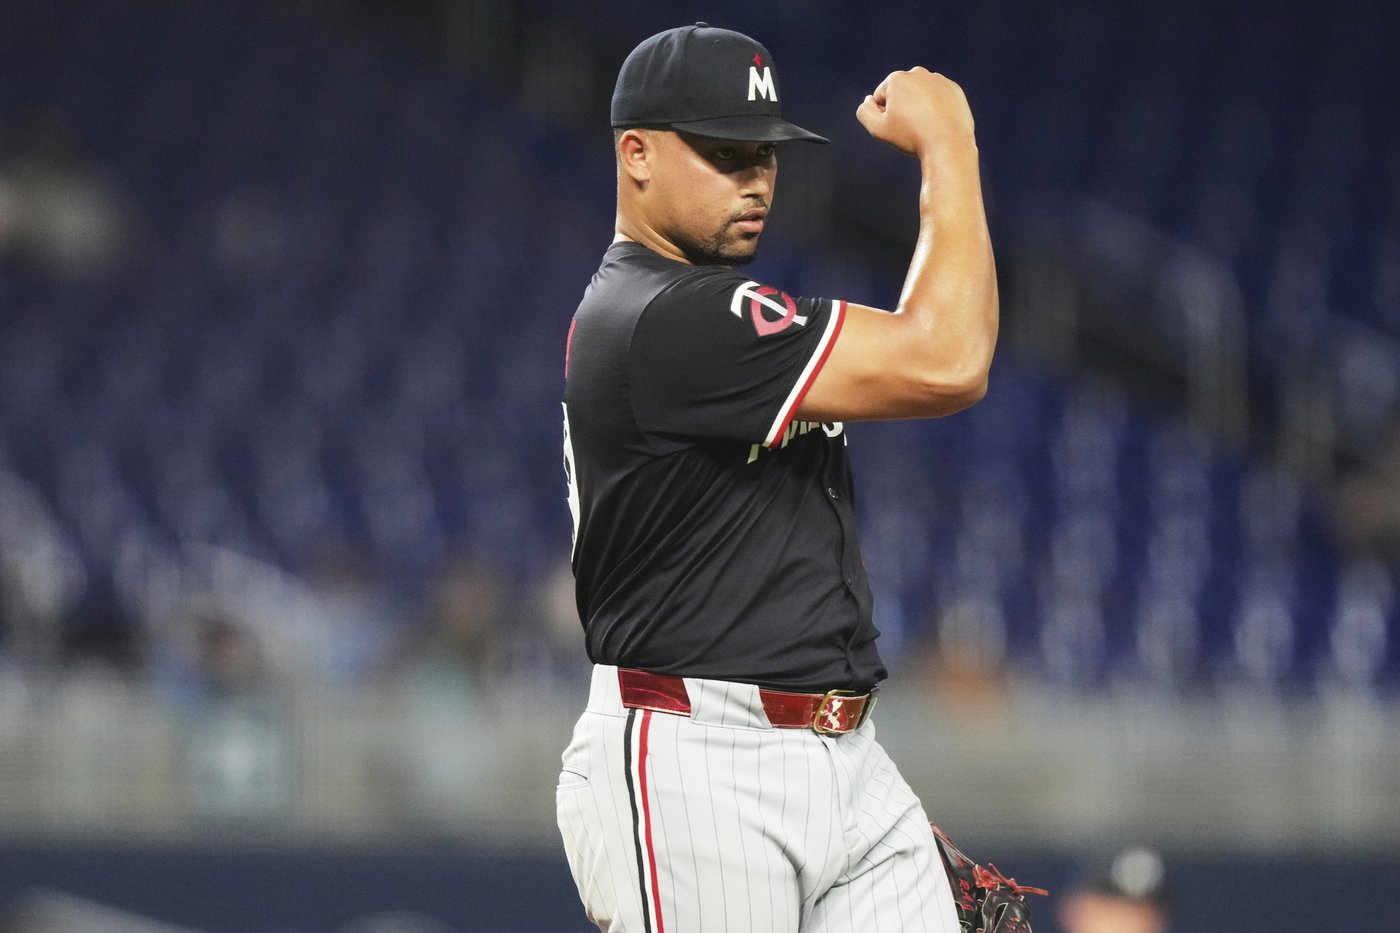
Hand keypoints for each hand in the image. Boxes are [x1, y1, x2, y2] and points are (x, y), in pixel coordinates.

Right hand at [855, 67, 975, 157]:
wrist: (948, 145)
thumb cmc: (912, 137)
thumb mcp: (877, 129)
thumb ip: (864, 112)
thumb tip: (868, 100)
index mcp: (897, 79)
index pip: (881, 97)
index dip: (884, 115)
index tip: (897, 126)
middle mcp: (918, 73)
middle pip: (901, 94)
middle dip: (902, 108)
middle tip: (911, 128)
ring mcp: (938, 80)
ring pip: (920, 96)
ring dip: (919, 108)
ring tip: (925, 126)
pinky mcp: (954, 89)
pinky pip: (938, 99)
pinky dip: (936, 109)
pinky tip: (938, 124)